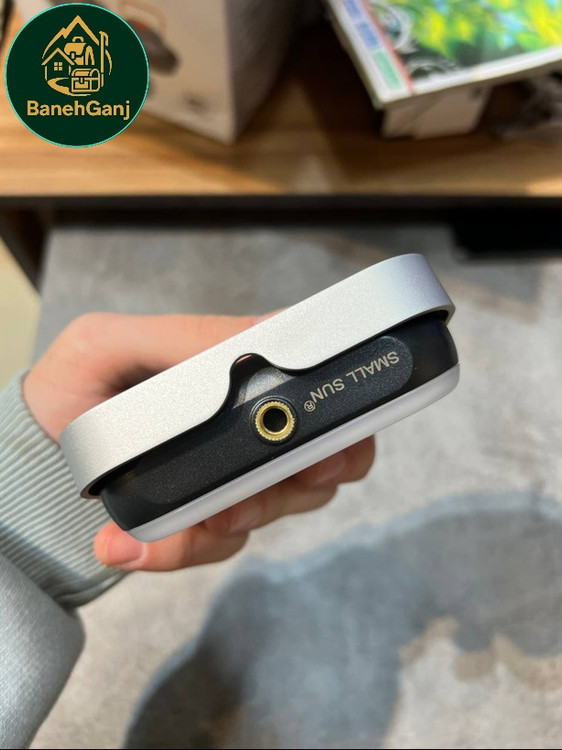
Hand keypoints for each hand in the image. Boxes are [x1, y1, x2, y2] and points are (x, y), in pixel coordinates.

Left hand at [24, 313, 374, 571]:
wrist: (40, 450)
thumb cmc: (75, 385)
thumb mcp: (109, 343)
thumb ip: (180, 337)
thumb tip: (257, 345)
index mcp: (244, 371)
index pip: (322, 393)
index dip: (339, 430)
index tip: (317, 458)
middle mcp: (254, 420)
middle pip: (322, 462)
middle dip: (285, 490)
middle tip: (232, 506)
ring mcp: (239, 471)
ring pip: (278, 509)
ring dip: (229, 525)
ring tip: (168, 529)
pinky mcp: (213, 516)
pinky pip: (223, 544)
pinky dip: (181, 551)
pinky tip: (126, 546)